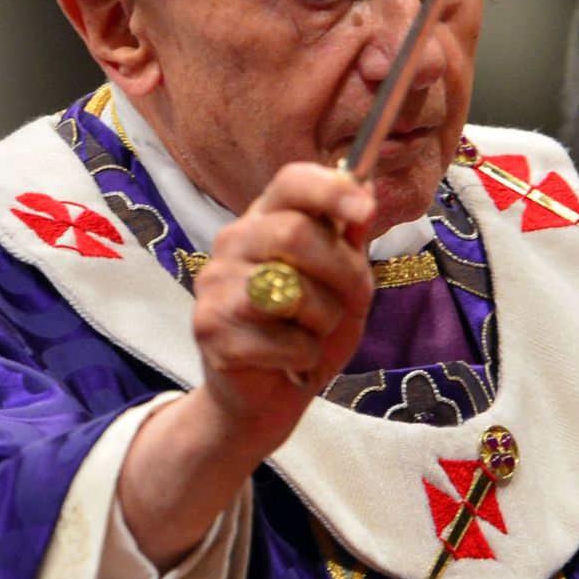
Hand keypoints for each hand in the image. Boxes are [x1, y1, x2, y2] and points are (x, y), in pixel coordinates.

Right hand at [193, 161, 374, 451]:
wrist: (265, 397)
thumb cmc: (307, 330)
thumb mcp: (344, 284)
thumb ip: (350, 242)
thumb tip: (368, 190)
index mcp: (266, 218)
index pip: (291, 181)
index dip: (330, 189)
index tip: (365, 211)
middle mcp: (234, 240)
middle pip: (295, 233)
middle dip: (340, 273)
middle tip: (347, 301)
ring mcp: (216, 284)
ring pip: (292, 291)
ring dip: (323, 321)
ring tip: (312, 334)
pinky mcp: (209, 329)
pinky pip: (283, 339)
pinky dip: (304, 355)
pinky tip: (290, 359)